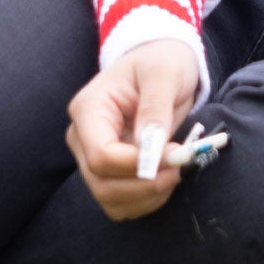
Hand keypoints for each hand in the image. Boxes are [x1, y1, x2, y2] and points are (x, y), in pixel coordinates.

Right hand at [66, 38, 202, 220]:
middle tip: (181, 166)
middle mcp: (82, 137)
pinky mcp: (107, 171)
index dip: (137, 165)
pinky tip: (166, 178)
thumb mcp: (165, 73)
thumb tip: (151, 149)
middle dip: (145, 184)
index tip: (174, 154)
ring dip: (147, 196)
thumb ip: (155, 108)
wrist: (161, 62)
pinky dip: (145, 200)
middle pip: (102, 183)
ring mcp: (91, 156)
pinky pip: (119, 202)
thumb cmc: (162, 61)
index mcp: (89, 109)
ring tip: (177, 171)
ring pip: (109, 199)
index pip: (101, 155)